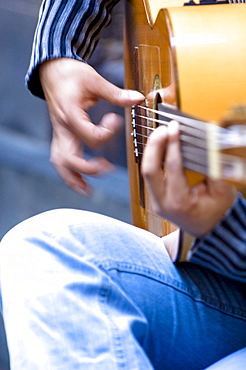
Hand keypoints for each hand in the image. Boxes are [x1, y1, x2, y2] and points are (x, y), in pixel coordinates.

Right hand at [39, 58, 143, 194]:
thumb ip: (116, 93)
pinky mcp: (61, 136)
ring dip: (73, 179)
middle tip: (108, 169)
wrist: (52, 71)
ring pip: (60, 164)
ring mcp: (59, 135)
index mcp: (70, 115)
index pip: (91, 137)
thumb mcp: (95, 80)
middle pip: (70, 159)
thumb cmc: (71, 75)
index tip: (116, 120)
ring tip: (88, 190)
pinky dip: (69, 173)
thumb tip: (138, 98)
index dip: (108, 132)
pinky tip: (81, 182)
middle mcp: (62, 129)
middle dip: (89, 168)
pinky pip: (60, 160)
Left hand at [141, 121, 236, 236]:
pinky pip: (151, 174)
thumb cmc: (218, 212)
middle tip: (163, 128)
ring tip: (160, 133)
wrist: (210, 229)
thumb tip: (206, 142)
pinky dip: (154, 158)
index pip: (172, 168)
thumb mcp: (221, 190)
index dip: (173, 145)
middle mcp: (163, 203)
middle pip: (149, 170)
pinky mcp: (155, 197)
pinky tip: (160, 146)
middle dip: (154, 146)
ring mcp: (156, 201)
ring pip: (146, 171)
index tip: (175, 128)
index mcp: (179, 203)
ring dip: (152, 150)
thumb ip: (213, 168)